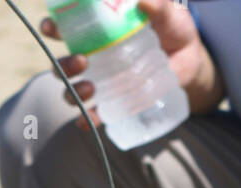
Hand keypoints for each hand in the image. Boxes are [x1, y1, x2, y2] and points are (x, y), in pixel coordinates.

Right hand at [43, 0, 220, 120]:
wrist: (190, 62)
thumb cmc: (174, 30)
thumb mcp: (169, 14)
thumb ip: (159, 6)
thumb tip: (143, 1)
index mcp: (97, 30)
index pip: (66, 28)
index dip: (52, 27)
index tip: (50, 27)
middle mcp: (92, 57)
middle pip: (62, 64)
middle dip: (63, 65)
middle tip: (81, 61)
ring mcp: (101, 83)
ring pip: (71, 91)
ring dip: (73, 92)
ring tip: (90, 88)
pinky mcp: (113, 104)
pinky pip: (92, 115)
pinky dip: (86, 120)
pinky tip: (86, 122)